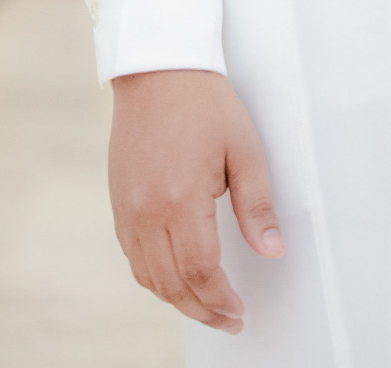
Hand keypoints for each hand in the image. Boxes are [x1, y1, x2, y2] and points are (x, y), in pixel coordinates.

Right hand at [109, 69, 283, 332]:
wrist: (158, 70)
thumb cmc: (204, 103)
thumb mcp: (245, 149)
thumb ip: (257, 206)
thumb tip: (272, 250)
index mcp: (180, 201)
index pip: (200, 272)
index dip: (221, 300)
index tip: (238, 312)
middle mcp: (147, 212)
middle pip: (172, 284)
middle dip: (202, 309)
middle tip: (227, 320)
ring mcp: (127, 209)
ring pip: (148, 277)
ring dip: (177, 299)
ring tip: (206, 306)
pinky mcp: (118, 202)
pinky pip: (133, 256)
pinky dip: (154, 277)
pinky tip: (175, 277)